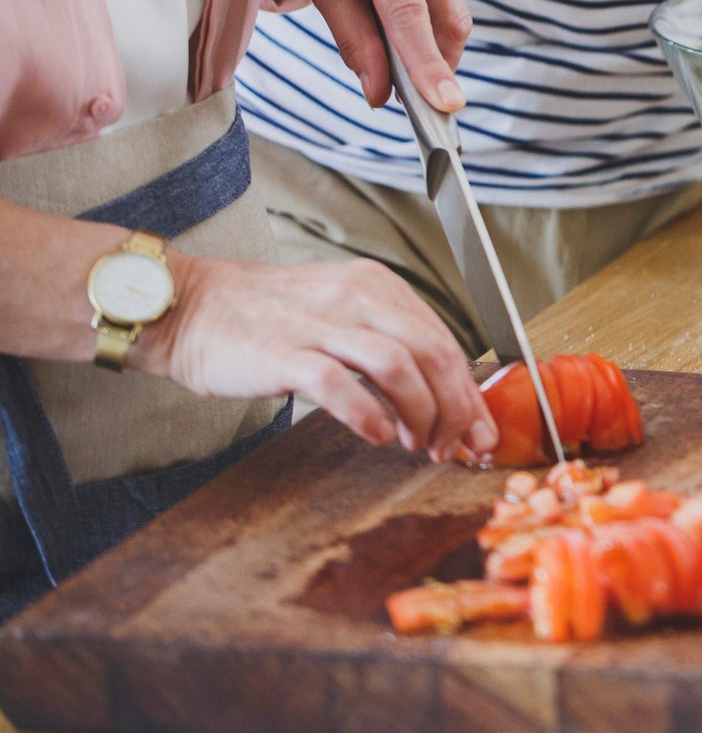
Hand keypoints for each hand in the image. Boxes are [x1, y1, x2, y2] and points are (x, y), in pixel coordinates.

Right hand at [135, 255, 496, 462]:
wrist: (191, 305)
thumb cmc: (269, 317)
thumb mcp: (342, 313)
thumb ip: (390, 344)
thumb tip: (442, 395)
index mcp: (378, 287)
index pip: (444, 341)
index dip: (468, 392)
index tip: (479, 430)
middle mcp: (356, 297)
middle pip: (433, 353)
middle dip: (454, 409)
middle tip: (452, 445)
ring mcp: (320, 323)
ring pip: (398, 366)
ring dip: (420, 414)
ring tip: (417, 444)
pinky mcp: (284, 353)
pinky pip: (341, 385)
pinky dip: (369, 415)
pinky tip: (379, 435)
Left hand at [262, 0, 473, 111]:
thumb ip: (353, 39)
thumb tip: (379, 95)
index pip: (409, 18)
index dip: (427, 66)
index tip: (446, 105)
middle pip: (450, 22)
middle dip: (438, 64)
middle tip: (415, 93)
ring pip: (454, 10)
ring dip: (429, 30)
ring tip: (383, 4)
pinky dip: (432, 1)